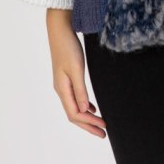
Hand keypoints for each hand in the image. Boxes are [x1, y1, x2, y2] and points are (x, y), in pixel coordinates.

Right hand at [46, 8, 106, 138]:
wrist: (60, 30)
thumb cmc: (68, 46)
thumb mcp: (76, 68)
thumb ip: (80, 89)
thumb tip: (85, 109)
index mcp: (63, 89)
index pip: (75, 114)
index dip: (89, 123)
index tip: (103, 128)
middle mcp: (62, 89)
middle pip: (75, 114)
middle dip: (89, 125)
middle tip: (103, 134)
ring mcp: (64, 84)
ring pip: (76, 106)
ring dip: (88, 116)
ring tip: (100, 124)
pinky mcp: (68, 77)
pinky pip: (76, 97)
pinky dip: (86, 105)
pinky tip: (93, 107)